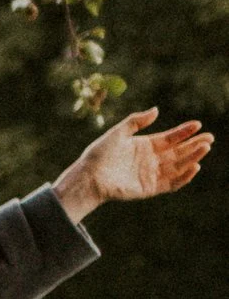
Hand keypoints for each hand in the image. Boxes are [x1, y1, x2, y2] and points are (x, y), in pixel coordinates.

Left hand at [53, 106, 211, 221]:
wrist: (88, 176)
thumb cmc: (99, 154)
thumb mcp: (118, 132)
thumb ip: (136, 121)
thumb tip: (157, 110)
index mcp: (144, 145)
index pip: (170, 138)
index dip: (184, 132)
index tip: (197, 124)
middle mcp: (150, 160)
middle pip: (178, 152)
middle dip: (194, 145)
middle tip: (210, 138)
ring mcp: (151, 174)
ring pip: (177, 166)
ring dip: (192, 158)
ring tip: (205, 148)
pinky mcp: (149, 189)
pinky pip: (171, 183)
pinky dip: (183, 176)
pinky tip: (194, 166)